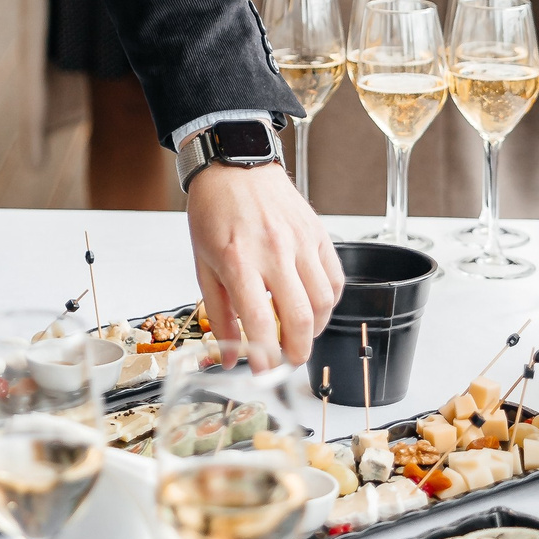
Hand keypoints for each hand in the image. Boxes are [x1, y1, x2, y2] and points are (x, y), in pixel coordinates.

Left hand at [185, 158, 343, 367]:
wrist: (235, 165)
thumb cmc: (214, 213)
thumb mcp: (203, 264)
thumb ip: (218, 314)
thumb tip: (228, 357)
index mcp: (238, 260)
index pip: (261, 322)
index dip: (266, 357)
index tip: (264, 373)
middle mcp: (274, 251)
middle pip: (301, 319)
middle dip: (297, 353)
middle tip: (287, 361)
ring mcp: (301, 241)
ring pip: (324, 302)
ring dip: (314, 329)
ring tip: (298, 334)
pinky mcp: (319, 234)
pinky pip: (335, 279)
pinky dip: (328, 302)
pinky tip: (312, 306)